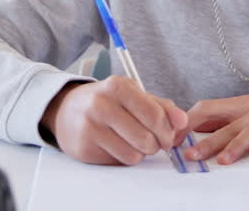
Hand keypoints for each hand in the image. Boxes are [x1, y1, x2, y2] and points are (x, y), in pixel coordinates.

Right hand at [41, 77, 188, 165]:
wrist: (66, 110)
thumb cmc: (106, 101)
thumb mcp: (132, 94)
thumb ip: (161, 106)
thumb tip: (182, 122)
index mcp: (118, 86)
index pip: (155, 115)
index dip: (168, 131)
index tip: (168, 135)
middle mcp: (101, 104)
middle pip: (147, 139)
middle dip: (156, 144)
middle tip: (154, 141)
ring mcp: (90, 127)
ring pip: (134, 154)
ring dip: (141, 152)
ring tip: (133, 141)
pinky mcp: (84, 148)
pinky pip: (119, 161)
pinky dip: (124, 156)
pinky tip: (117, 145)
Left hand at [183, 88, 248, 164]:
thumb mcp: (245, 110)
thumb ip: (222, 121)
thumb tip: (190, 133)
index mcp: (238, 107)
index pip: (209, 109)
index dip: (190, 122)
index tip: (175, 139)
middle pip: (228, 126)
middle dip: (209, 142)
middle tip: (192, 155)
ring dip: (237, 146)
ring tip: (223, 160)